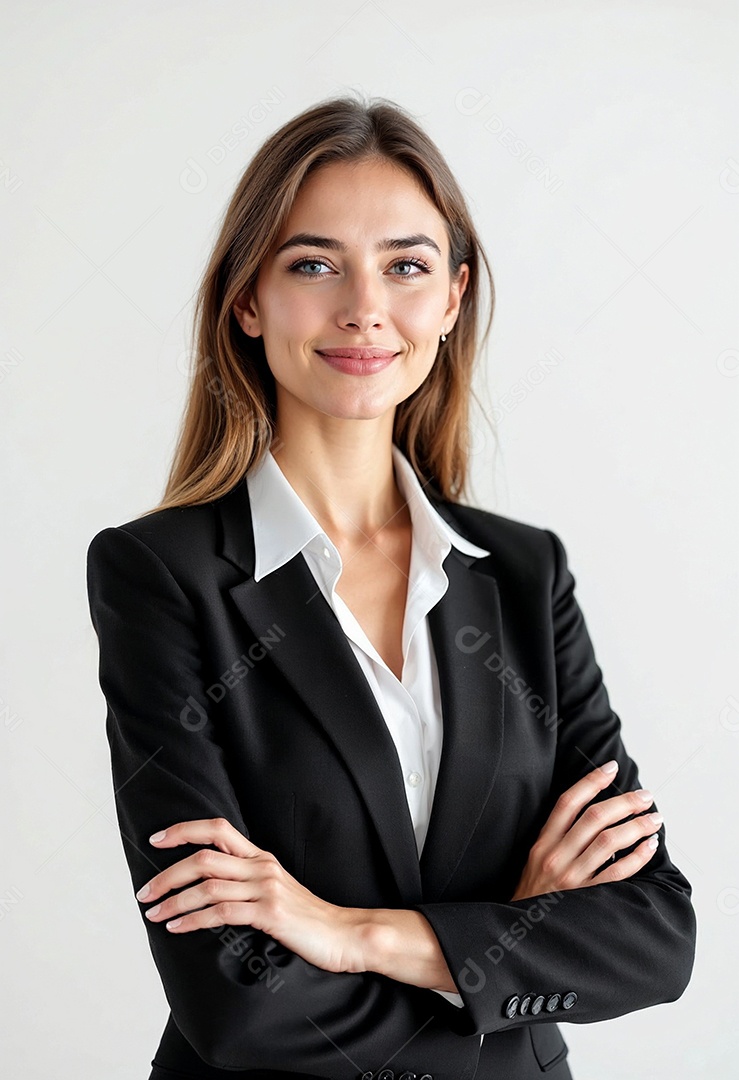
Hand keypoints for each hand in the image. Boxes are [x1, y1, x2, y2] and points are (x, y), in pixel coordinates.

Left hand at [135, 817, 365, 973]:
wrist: (345, 934)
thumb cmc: (307, 918)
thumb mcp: (276, 890)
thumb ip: (247, 883)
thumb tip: (209, 887)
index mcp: (261, 857)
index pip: (218, 829)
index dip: (185, 830)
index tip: (156, 840)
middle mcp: (262, 866)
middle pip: (204, 857)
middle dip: (168, 873)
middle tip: (144, 892)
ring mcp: (266, 888)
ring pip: (208, 885)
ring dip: (174, 900)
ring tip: (154, 914)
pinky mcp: (269, 914)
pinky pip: (221, 913)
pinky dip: (193, 919)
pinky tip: (178, 927)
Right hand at [510, 761, 661, 900]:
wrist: (523, 933)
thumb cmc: (533, 893)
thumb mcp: (535, 859)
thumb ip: (557, 837)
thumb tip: (591, 812)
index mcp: (543, 842)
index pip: (568, 802)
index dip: (591, 782)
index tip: (611, 768)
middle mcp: (557, 856)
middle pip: (595, 817)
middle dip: (625, 802)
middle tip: (646, 796)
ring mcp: (572, 877)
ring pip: (610, 841)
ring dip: (637, 826)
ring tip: (655, 819)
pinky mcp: (587, 898)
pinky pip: (618, 872)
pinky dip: (638, 856)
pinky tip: (650, 846)